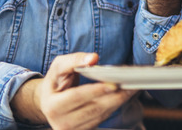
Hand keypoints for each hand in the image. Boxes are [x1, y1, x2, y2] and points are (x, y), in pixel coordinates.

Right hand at [12, 53, 136, 129]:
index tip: (113, 84)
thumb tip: (93, 59)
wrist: (49, 102)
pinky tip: (124, 96)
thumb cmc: (56, 82)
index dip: (95, 91)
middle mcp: (62, 122)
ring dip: (118, 102)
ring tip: (132, 89)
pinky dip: (114, 107)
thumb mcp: (58, 67)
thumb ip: (74, 60)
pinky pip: (102, 119)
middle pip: (93, 109)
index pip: (76, 97)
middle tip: (130, 85)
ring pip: (101, 116)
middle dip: (114, 97)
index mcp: (52, 106)